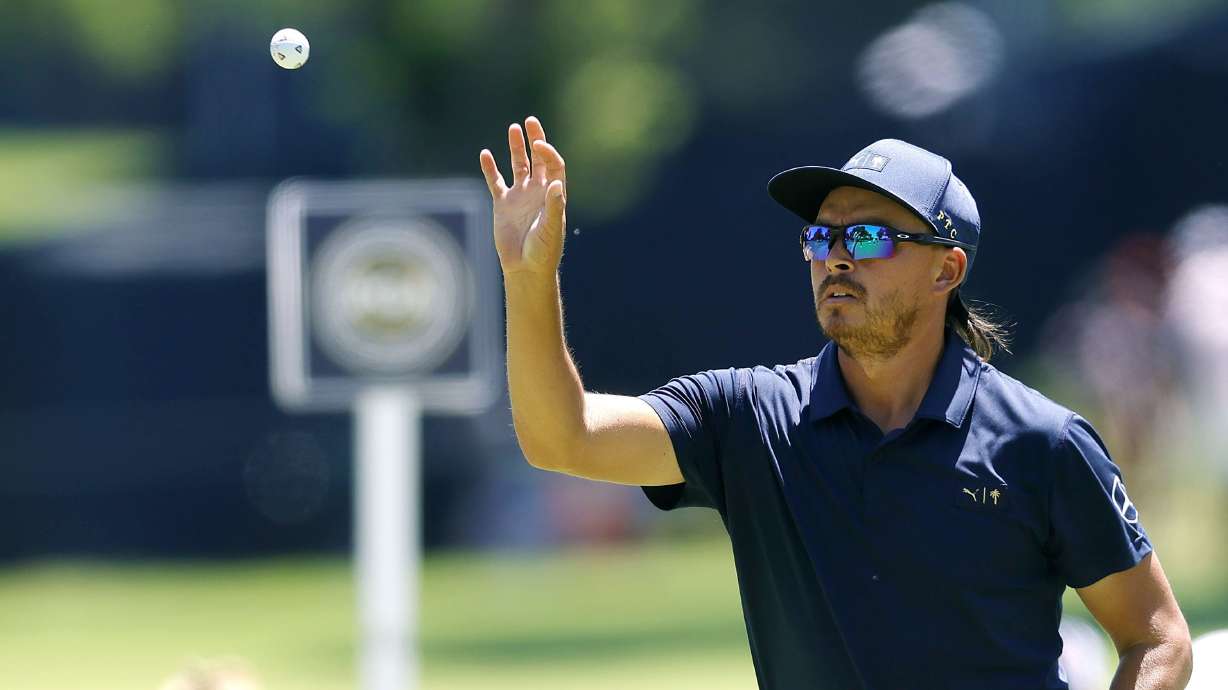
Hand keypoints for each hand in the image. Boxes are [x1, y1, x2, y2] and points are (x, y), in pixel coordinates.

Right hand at [479, 117, 567, 276]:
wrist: (525, 267)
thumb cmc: (543, 250)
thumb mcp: (551, 228)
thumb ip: (554, 206)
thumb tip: (556, 184)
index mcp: (553, 194)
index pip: (553, 165)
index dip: (548, 152)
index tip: (539, 145)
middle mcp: (538, 191)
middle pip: (538, 159)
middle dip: (536, 140)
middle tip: (530, 121)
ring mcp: (520, 196)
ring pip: (518, 166)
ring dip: (516, 148)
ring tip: (513, 129)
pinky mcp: (503, 204)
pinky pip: (495, 181)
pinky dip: (490, 168)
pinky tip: (485, 154)